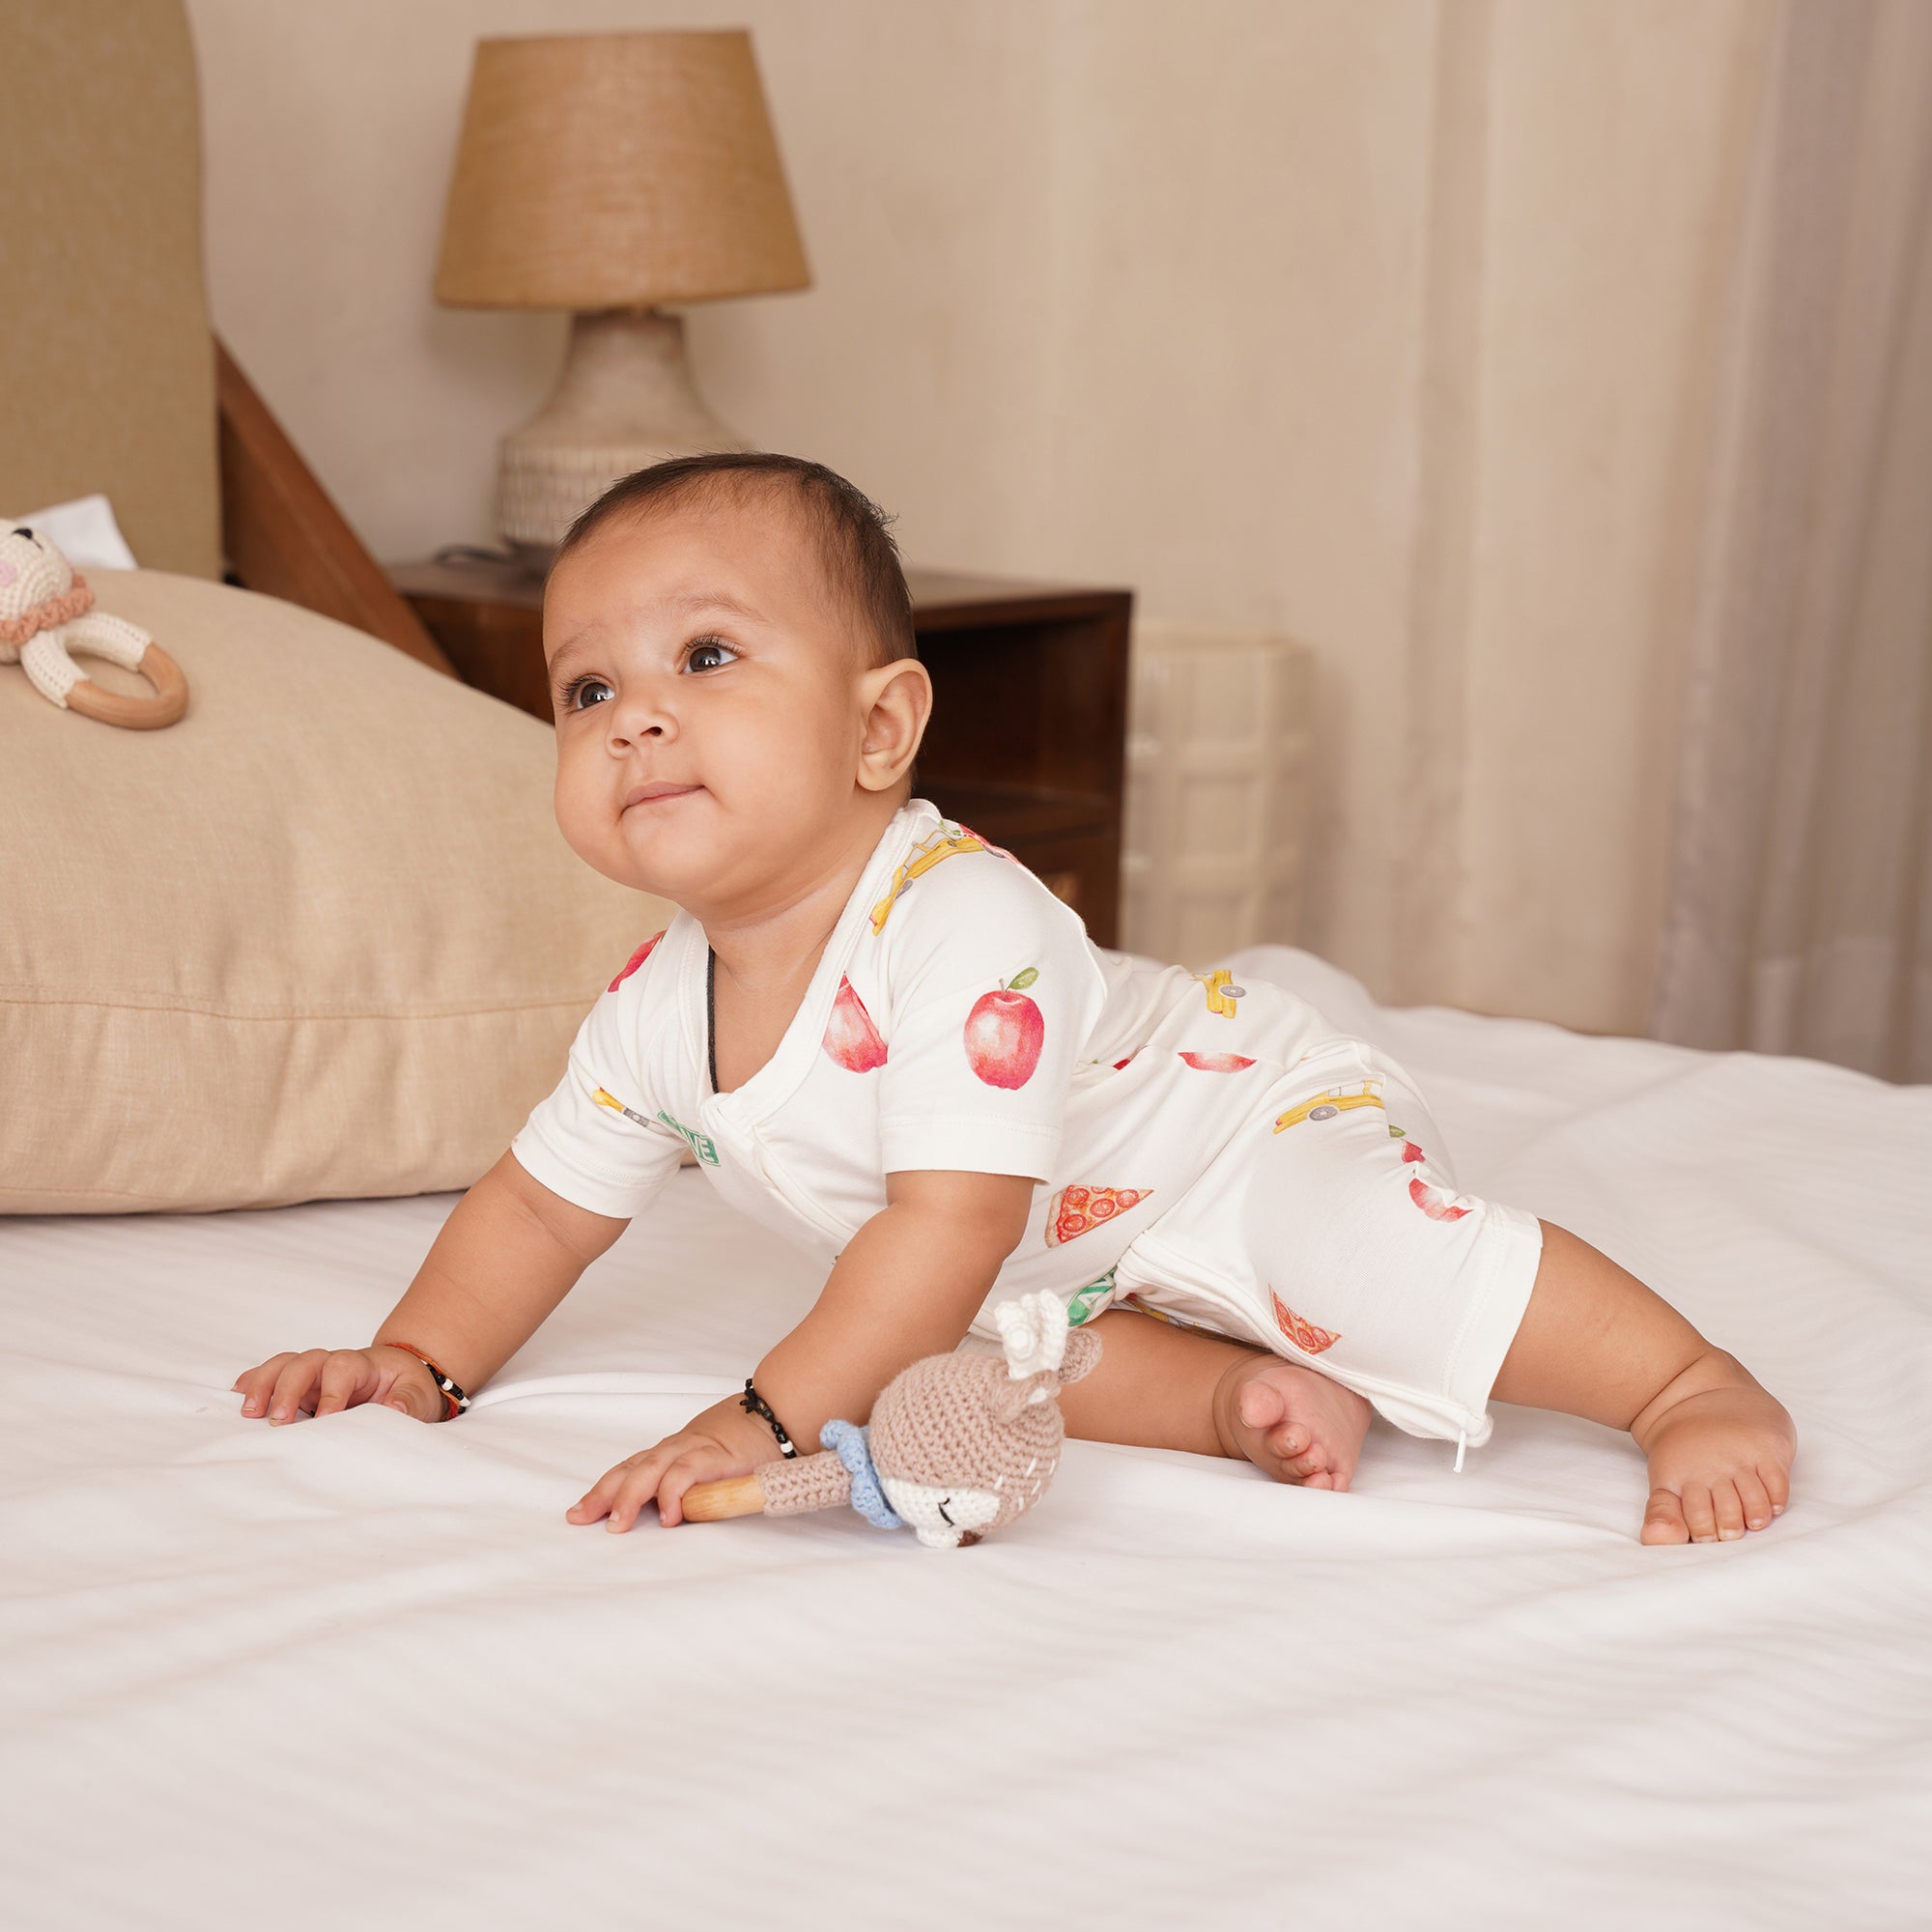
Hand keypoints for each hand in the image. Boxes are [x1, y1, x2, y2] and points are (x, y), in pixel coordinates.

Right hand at [231, 1346, 443, 1424]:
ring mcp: (312, 1374)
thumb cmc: (406, 1388)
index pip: (342, 1368)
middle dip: (288, 1388)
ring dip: (263, 1384)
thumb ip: (408, 1401)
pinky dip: (252, 1382)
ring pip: (283, 1365)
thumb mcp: (418, 1395)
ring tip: (249, 1412)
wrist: (398, 1380)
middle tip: (278, 1421)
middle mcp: (332, 1363)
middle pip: (305, 1362)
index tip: (325, 1418)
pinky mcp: (298, 1386)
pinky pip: (271, 1375)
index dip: (331, 1391)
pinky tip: (236, 1396)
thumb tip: (394, 1408)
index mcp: (363, 1364)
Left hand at [566, 1394, 782, 1530]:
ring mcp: (692, 1450)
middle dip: (604, 1494)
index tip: (577, 1514)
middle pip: (630, 1470)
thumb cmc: (739, 1448)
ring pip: (651, 1470)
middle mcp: (673, 1450)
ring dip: (631, 1497)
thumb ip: (684, 1491)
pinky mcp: (715, 1457)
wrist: (773, 1416)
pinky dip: (674, 1493)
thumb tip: (661, 1520)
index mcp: (668, 1455)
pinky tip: (668, 1517)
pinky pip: (687, 1473)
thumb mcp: (704, 1470)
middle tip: (582, 1518)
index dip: (601, 1491)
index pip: (627, 1471)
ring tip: (617, 1525)